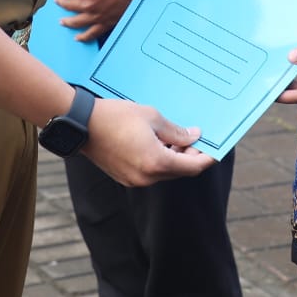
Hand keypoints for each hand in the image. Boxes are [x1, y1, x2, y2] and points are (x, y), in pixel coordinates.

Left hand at [55, 0, 126, 41]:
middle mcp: (87, 4)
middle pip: (67, 4)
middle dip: (61, 2)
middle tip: (58, 0)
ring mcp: (95, 17)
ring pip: (75, 21)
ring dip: (67, 20)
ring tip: (62, 20)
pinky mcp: (104, 25)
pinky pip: (90, 34)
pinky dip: (82, 37)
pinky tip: (77, 38)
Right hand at [82, 97, 214, 185]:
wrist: (81, 125)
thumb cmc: (116, 117)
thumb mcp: (152, 117)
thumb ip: (176, 131)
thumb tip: (194, 136)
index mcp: (156, 163)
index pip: (192, 167)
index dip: (206, 158)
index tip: (215, 150)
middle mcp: (147, 178)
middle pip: (179, 172)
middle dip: (190, 157)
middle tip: (194, 137)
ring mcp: (134, 180)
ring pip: (164, 173)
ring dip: (174, 159)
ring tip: (175, 137)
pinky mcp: (124, 177)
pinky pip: (150, 173)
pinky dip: (159, 161)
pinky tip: (158, 144)